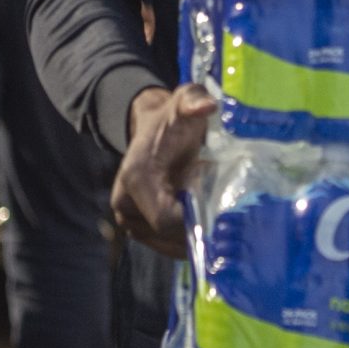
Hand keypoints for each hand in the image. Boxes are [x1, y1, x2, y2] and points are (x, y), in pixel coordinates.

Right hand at [113, 83, 215, 257]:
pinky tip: (203, 225)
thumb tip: (208, 107)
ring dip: (193, 237)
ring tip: (213, 217)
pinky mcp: (138, 230)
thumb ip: (194, 100)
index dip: (194, 221)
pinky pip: (165, 247)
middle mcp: (125, 203)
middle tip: (224, 215)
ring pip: (168, 247)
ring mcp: (130, 221)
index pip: (165, 219)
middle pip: (169, 237)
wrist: (152, 129)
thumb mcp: (184, 101)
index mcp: (136, 176)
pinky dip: (186, 242)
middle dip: (198, 230)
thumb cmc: (173, 118)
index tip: (218, 209)